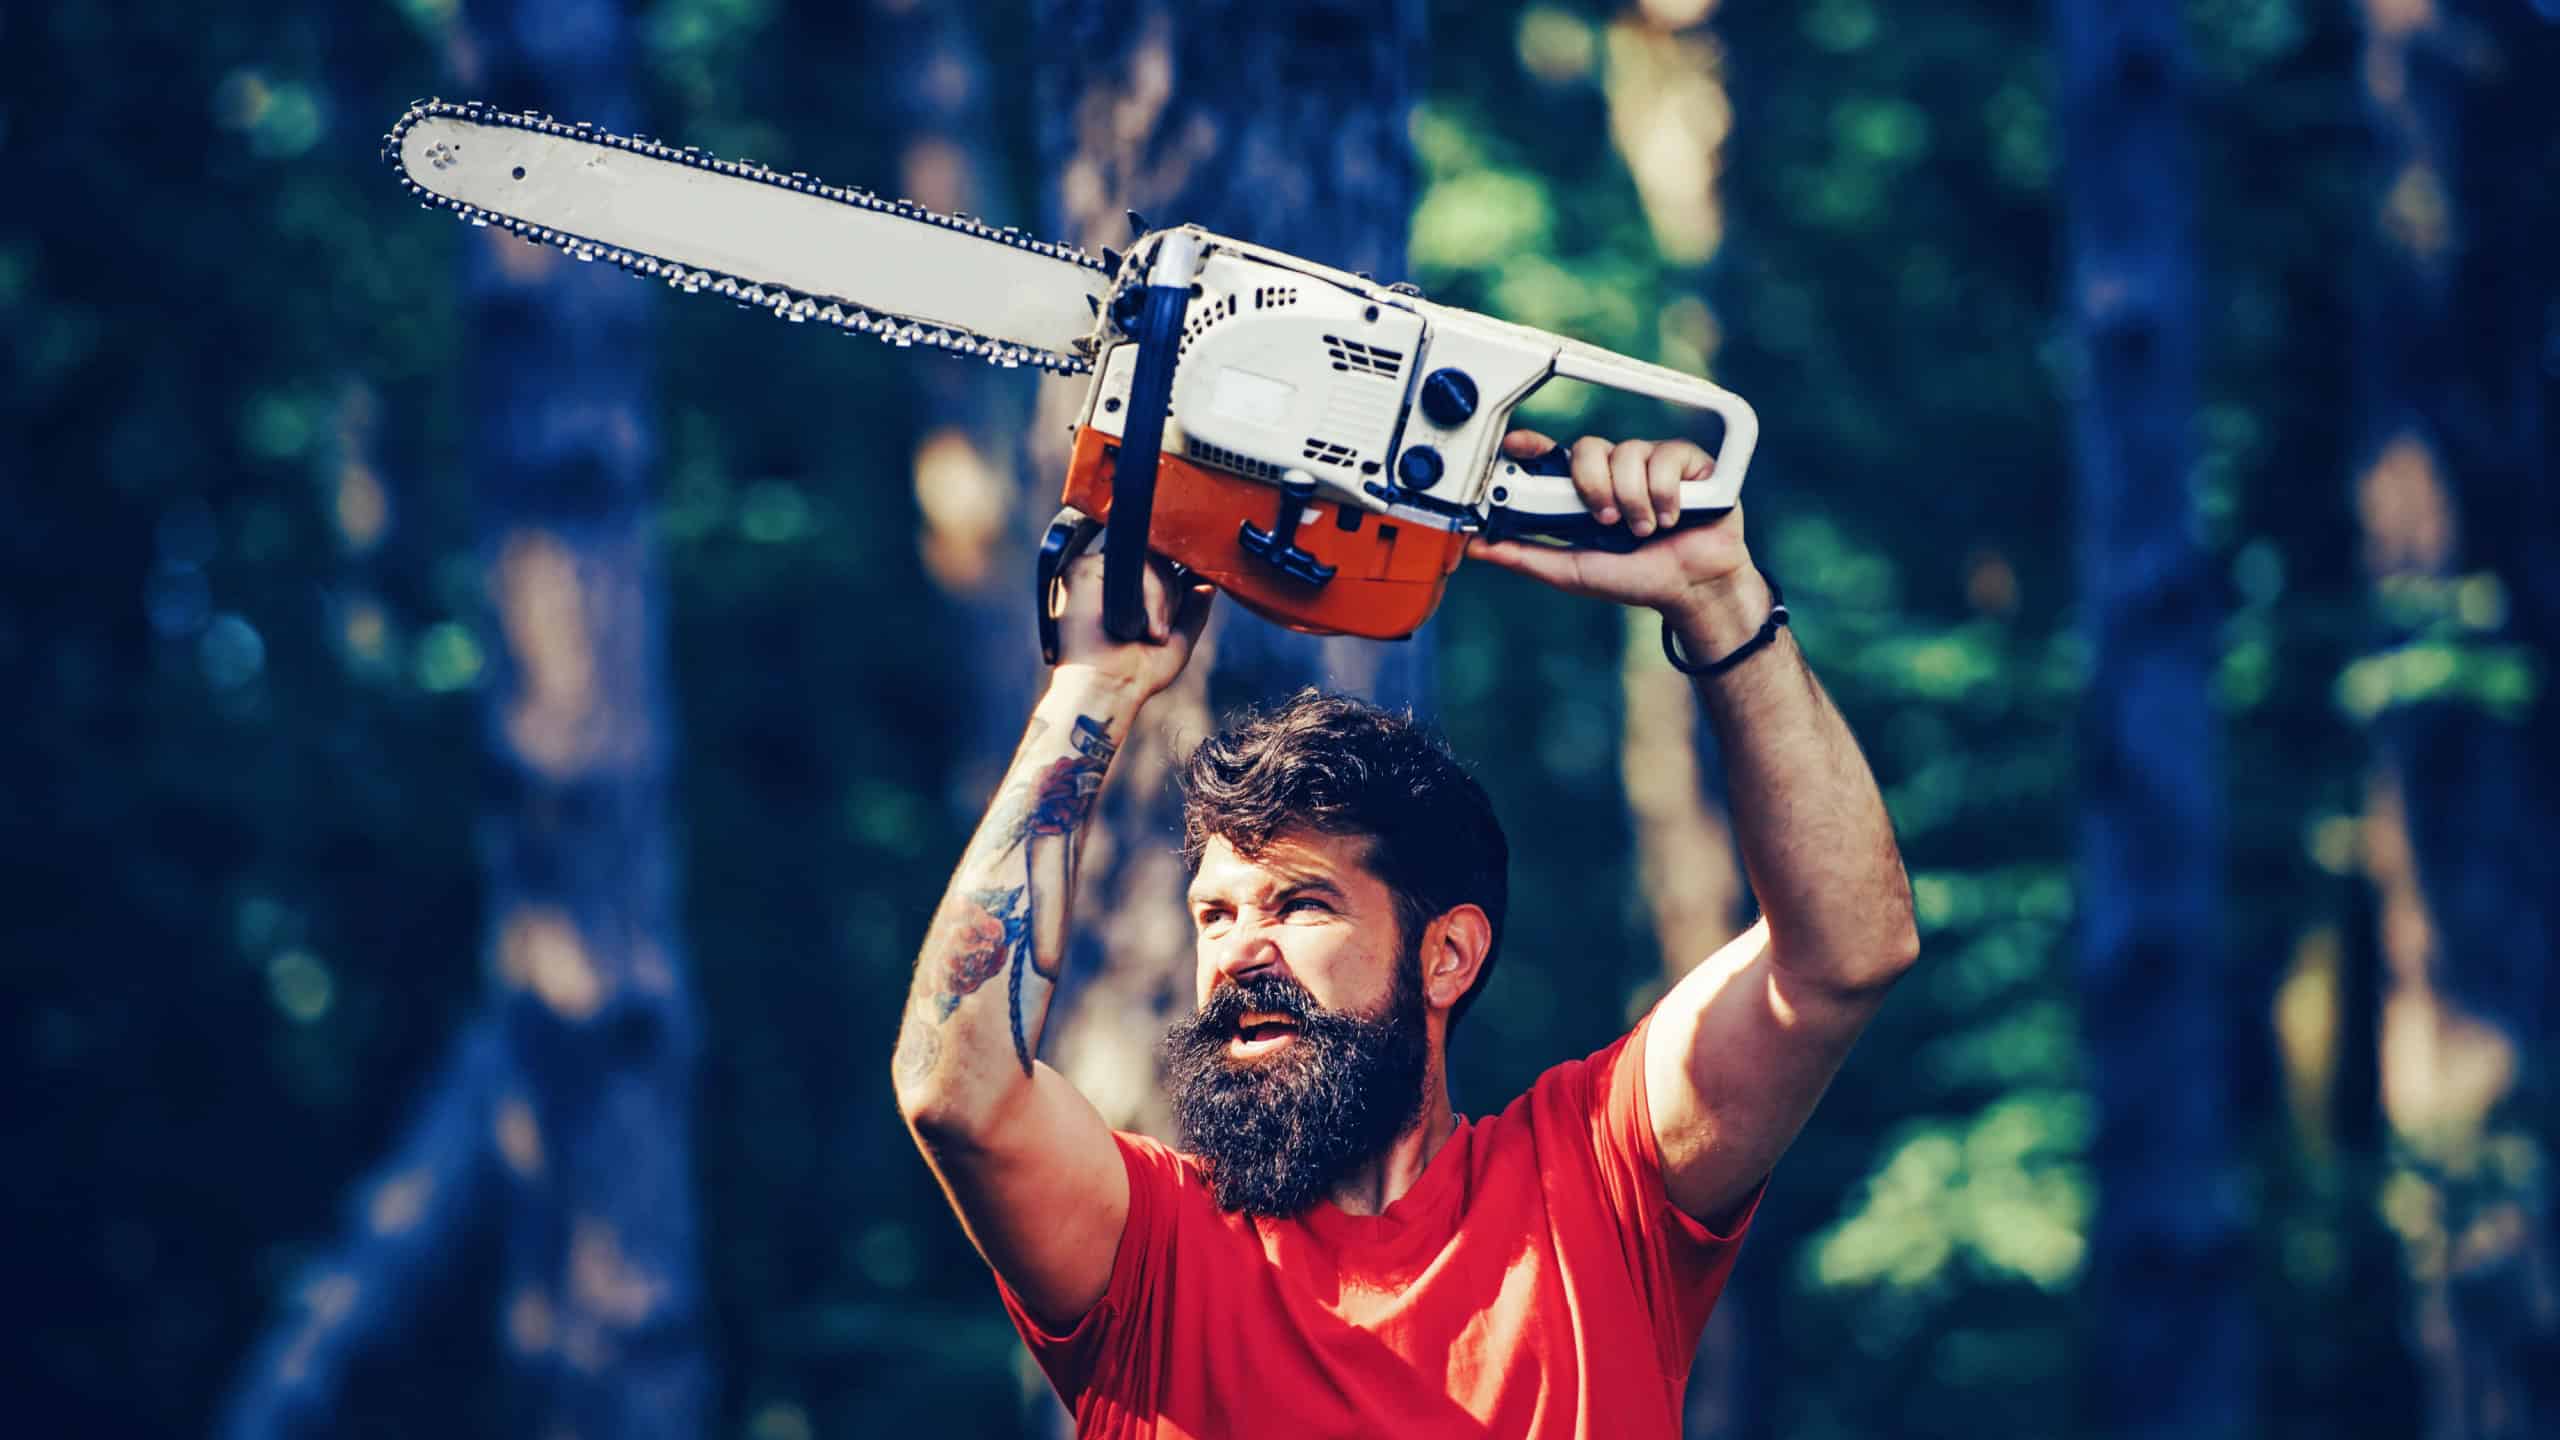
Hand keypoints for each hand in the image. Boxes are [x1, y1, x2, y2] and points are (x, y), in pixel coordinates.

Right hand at [1049, 535, 1214, 699]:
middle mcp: (1107, 579)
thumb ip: (1193, 611)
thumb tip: (1208, 585)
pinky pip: (1135, 565)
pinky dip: (1151, 595)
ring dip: (1163, 602)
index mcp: (1123, 592)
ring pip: (1151, 561)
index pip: (1159, 568)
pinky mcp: (1083, 569)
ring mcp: (1093, 572)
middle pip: (1158, 560)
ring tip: (1152, 636)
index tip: (1171, 619)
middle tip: (1158, 636)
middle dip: (1171, 599)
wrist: (1107, 690)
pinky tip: (1142, 627)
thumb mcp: (1177, 641)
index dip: (1174, 586)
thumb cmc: (1136, 675)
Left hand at [1468, 430, 1753, 616]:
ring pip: (1627, 453)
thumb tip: (1477, 546)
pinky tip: (1672, 516)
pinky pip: (1664, 456)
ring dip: (1633, 500)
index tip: (1516, 445)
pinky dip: (1665, 494)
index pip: (1553, 454)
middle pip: (1588, 448)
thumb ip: (1526, 557)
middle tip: (1607, 521)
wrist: (1690, 588)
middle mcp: (1615, 470)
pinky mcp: (1686, 460)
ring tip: (1645, 529)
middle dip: (1593, 487)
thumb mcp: (1572, 571)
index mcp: (1585, 490)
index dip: (1532, 444)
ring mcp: (1650, 462)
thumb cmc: (1635, 578)